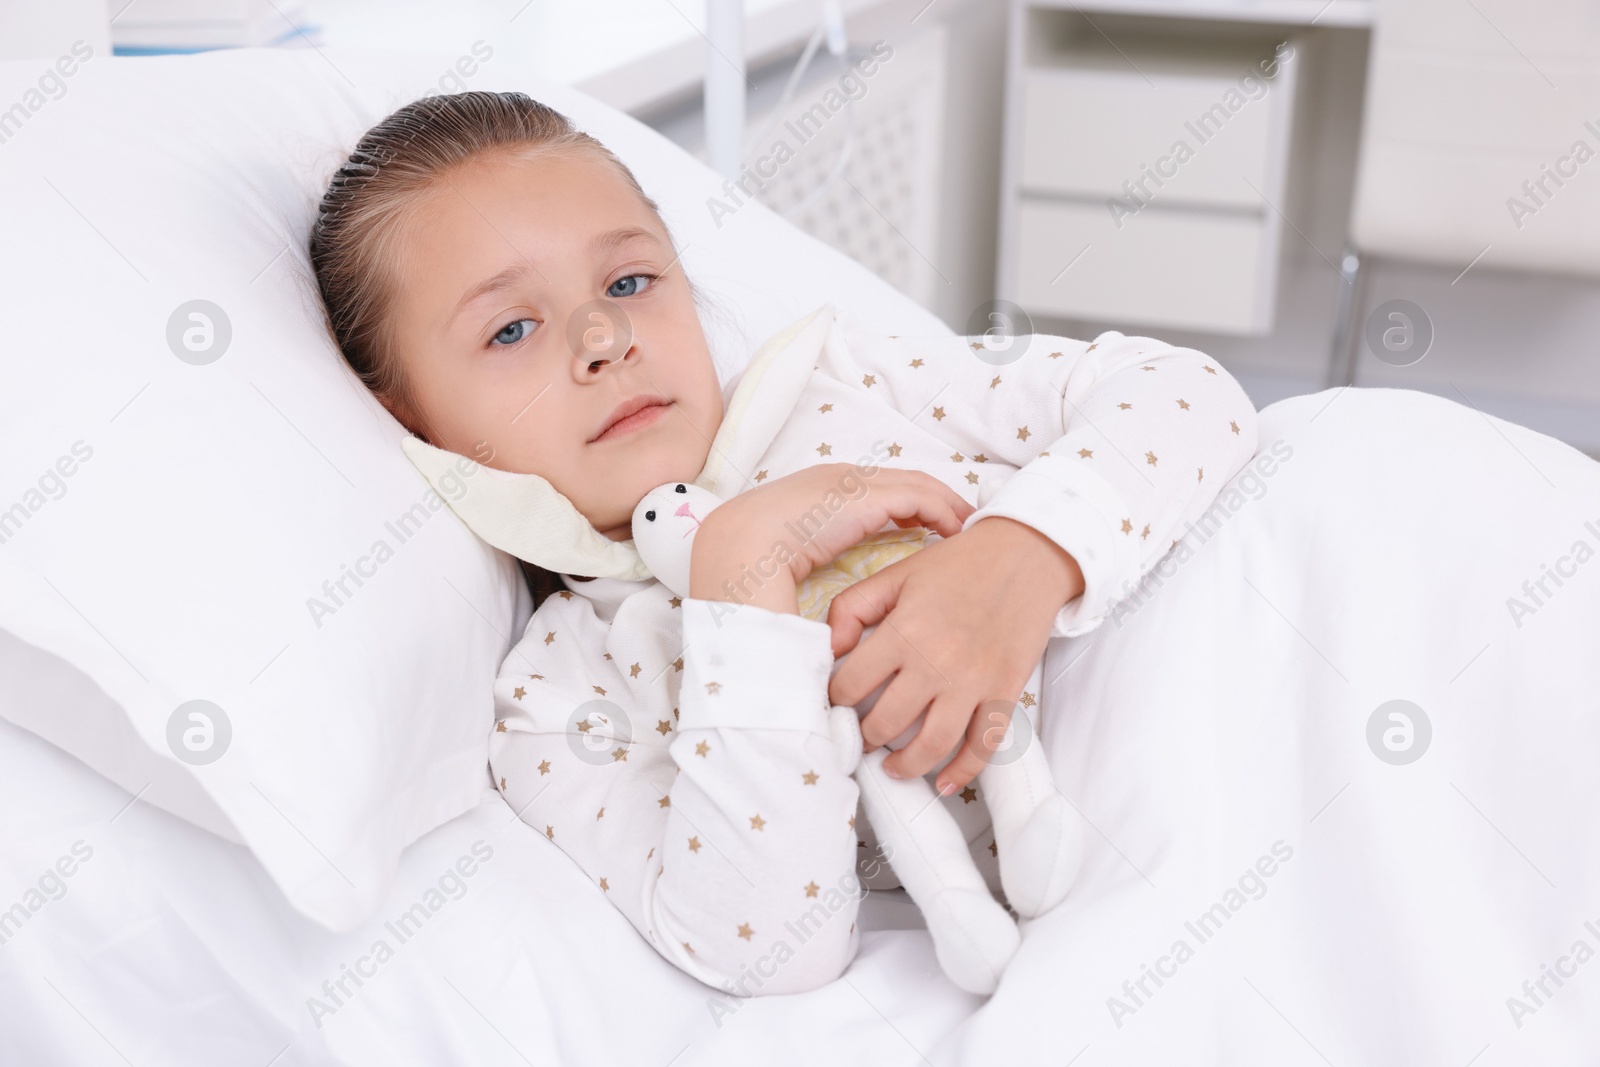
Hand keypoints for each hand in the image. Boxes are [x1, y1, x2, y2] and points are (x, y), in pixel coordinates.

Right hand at [689, 463, 974, 612]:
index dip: (909, 502)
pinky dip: (944, 512)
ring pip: (919, 485)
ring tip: (968, 527)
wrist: (743, 546)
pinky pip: (922, 499)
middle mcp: (841, 476)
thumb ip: (812, 555)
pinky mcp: (870, 496)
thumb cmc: (755, 560)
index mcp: (820, 487)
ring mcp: (855, 482)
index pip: (877, 487)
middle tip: (964, 521)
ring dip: (948, 504)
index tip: (931, 522)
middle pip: (904, 480)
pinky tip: (957, 532)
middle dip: (937, 497)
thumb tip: (825, 586)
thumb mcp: (788, 554)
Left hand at [825, 516, 1084, 792]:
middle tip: (859, 737)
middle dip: (864, 737)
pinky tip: (944, 782)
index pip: (851, 685)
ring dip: (905, 765)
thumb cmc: (956, 564)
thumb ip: (852, 607)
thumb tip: (829, 648)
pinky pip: (983, 745)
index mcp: (904, 630)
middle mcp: (936, 661)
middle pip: (885, 722)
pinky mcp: (1004, 691)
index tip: (835, 705)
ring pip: (931, 745)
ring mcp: (973, 681)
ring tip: (892, 766)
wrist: (1026, 555)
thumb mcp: (896, 574)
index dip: (834, 701)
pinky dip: (963, 771)